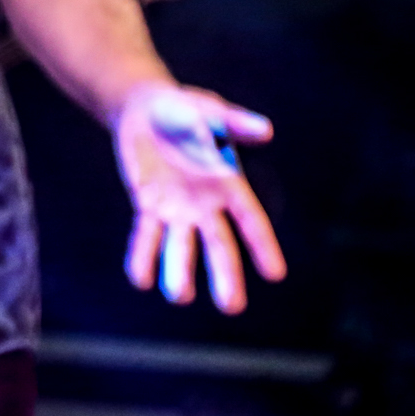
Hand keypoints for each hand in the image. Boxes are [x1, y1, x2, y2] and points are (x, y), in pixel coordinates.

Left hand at [114, 84, 285, 312]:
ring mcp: (177, 209)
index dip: (263, 246)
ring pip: (180, 247)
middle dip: (225, 274)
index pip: (251, 221)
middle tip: (231, 306)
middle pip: (218, 245)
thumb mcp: (210, 111)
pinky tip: (139, 279)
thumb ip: (234, 123)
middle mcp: (206, 205)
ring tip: (179, 296)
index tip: (275, 274)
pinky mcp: (148, 205)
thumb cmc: (186, 109)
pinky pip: (145, 235)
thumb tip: (266, 129)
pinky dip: (142, 255)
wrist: (145, 109)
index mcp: (229, 185)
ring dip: (179, 271)